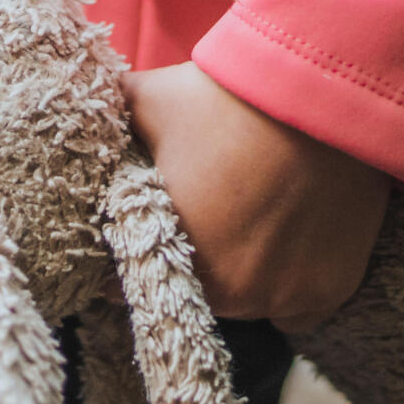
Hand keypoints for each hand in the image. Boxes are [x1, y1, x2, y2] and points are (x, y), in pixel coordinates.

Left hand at [120, 63, 391, 330]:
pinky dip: (290, 289)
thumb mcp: (147, 101)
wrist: (323, 90)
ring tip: (249, 228)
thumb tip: (75, 119)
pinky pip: (297, 313)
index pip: (133, 282)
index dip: (132, 257)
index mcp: (174, 258)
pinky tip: (287, 251)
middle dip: (192, 263)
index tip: (143, 233)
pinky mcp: (328, 291)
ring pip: (246, 304)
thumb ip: (109, 123)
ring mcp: (284, 297)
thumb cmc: (228, 97)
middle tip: (205, 218)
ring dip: (242, 277)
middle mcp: (231, 293)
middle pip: (196, 294)